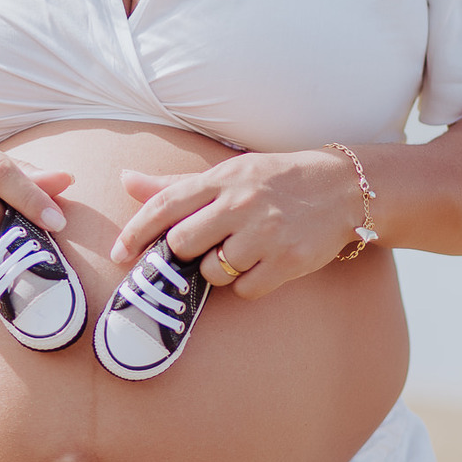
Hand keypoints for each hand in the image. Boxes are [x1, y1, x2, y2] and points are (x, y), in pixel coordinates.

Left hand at [109, 149, 368, 298]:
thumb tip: (126, 180)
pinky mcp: (288, 260)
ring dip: (216, 271)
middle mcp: (242, 203)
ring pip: (212, 272)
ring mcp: (266, 233)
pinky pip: (246, 289)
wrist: (342, 187)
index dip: (135, 232)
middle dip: (181, 254)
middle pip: (182, 243)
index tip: (118, 254)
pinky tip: (261, 265)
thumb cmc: (276, 180)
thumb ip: (176, 184)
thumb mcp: (229, 171)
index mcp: (222, 178)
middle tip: (197, 251)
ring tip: (237, 253)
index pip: (165, 205)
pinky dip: (246, 283)